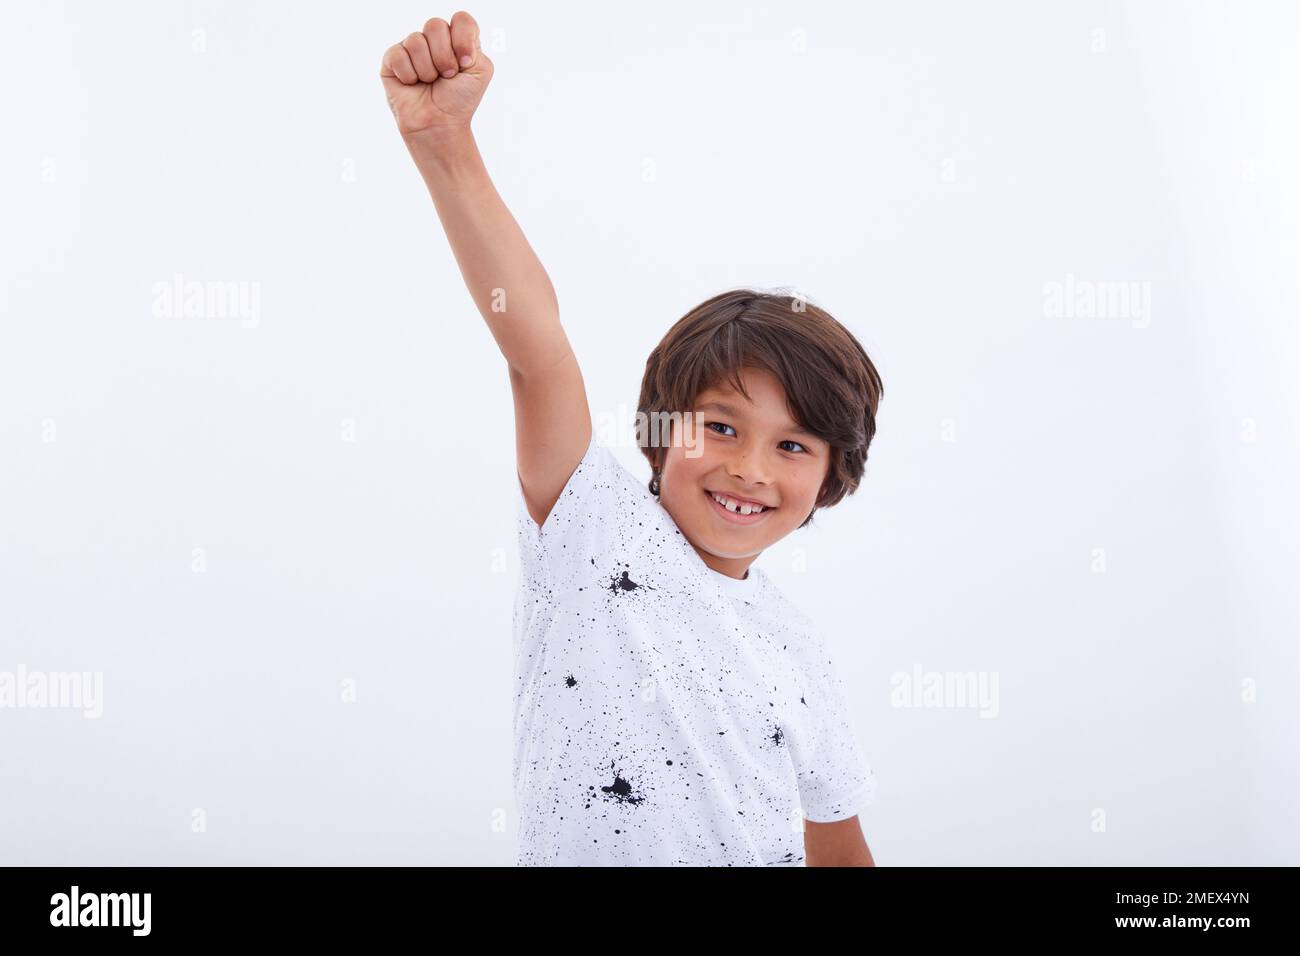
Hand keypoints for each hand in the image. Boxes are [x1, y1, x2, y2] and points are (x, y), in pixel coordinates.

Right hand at [380, 12, 492, 138]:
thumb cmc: (459, 100)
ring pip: (416, 41)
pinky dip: (409, 75)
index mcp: (457, 39)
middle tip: (446, 76)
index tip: (465, 63)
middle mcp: (434, 40)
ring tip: (429, 83)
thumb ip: (475, 45)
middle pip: (435, 25)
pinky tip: (413, 84)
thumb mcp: (481, 71)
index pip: (460, 19)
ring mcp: (412, 47)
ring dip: (427, 70)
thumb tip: (452, 37)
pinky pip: (398, 54)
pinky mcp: (392, 59)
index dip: (463, 39)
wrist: (439, 124)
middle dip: (444, 57)